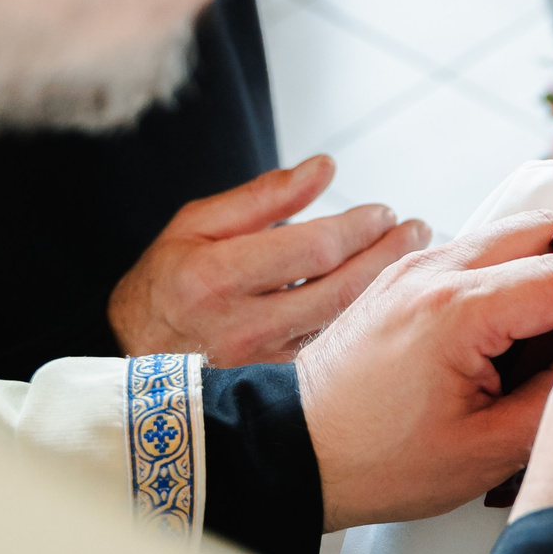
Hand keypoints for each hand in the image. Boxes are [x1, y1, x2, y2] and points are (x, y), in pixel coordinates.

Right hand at [107, 156, 428, 366]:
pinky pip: (334, 350)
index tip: (383, 211)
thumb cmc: (166, 284)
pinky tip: (386, 296)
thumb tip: (325, 166)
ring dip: (387, 287)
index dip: (359, 227)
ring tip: (411, 255)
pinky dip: (367, 319)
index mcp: (215, 277)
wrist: (135, 361)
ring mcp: (262, 364)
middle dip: (389, 254)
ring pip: (344, 323)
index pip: (313, 249)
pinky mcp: (277, 386)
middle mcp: (241, 326)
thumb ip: (264, 197)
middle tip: (418, 229)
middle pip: (341, 288)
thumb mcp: (195, 225)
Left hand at [295, 213, 552, 529]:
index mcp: (457, 310)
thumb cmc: (373, 459)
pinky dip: (507, 278)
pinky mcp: (401, 277)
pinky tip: (515, 333)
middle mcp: (434, 271)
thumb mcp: (482, 451)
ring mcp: (413, 267)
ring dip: (544, 269)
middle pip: (542, 229)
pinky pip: (473, 256)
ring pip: (507, 237)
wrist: (292, 450)